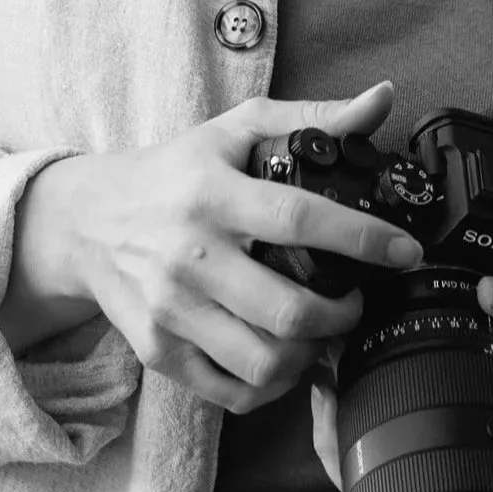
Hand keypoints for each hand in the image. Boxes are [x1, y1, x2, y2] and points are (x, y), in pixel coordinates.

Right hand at [0, 85, 421, 413]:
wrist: (87, 221)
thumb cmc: (175, 172)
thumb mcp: (235, 130)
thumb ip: (312, 117)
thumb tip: (382, 98)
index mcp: (213, 194)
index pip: (299, 219)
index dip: (362, 239)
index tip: (405, 251)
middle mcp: (190, 256)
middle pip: (287, 311)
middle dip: (343, 315)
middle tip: (355, 298)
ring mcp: (171, 311)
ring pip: (264, 362)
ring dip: (311, 355)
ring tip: (320, 330)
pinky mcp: (158, 352)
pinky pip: (231, 393)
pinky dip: (272, 386)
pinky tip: (284, 356)